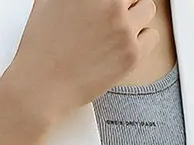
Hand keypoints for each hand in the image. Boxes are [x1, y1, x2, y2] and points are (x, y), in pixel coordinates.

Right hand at [12, 0, 160, 119]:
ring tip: (116, 31)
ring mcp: (123, 28)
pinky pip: (152, 36)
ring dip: (135, 18)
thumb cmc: (41, 48)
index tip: (113, 6)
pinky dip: (142, 40)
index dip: (115, 0)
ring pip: (147, 9)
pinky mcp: (132, 54)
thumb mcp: (50, 1)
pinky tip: (124, 46)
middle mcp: (110, 3)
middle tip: (110, 18)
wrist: (41, 86)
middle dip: (124, 4)